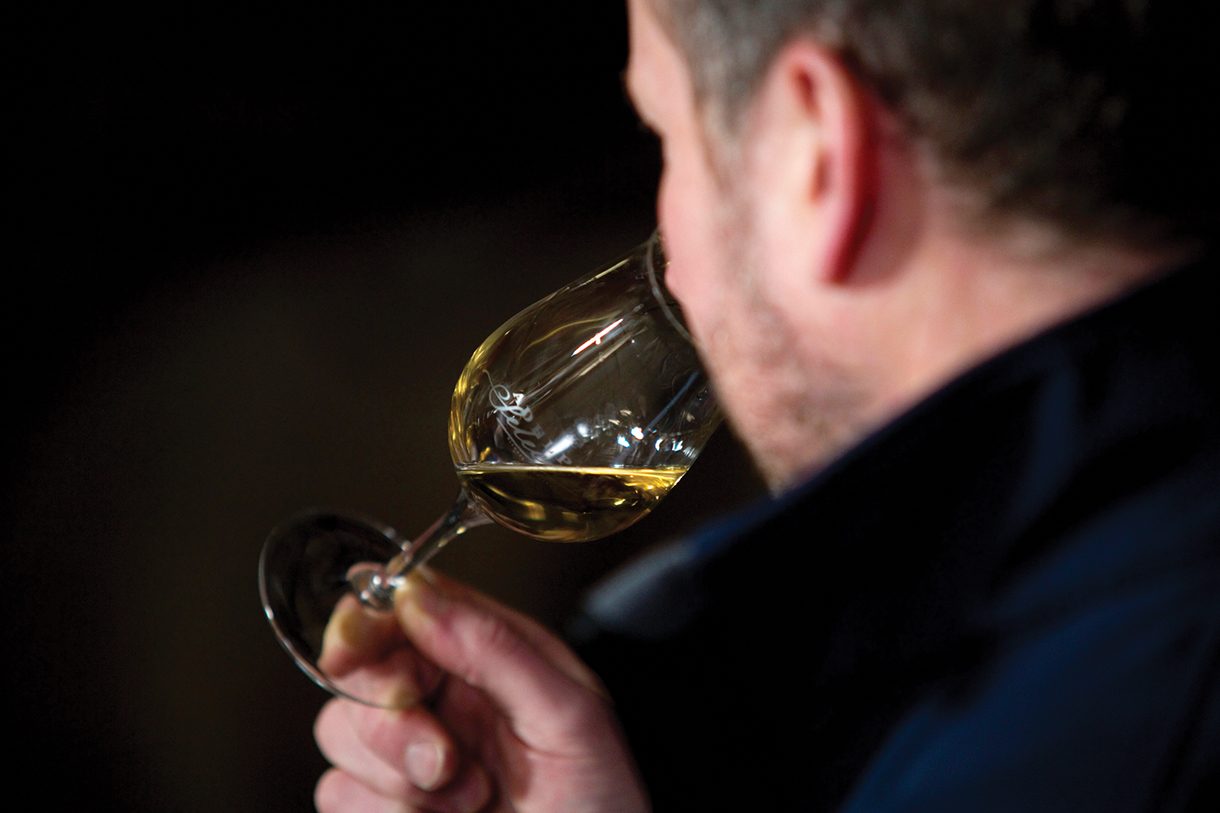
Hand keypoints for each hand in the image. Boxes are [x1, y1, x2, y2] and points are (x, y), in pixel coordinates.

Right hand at [313, 568, 649, 812]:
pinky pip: (338, 793)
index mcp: (490, 658)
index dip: (366, 619)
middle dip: (391, 720)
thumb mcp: (570, 714)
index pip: (406, 609)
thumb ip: (496, 648)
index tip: (353, 646)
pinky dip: (387, 811)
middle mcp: (445, 699)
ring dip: (399, 775)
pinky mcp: (392, 805)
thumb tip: (420, 595)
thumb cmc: (604, 806)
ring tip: (471, 798)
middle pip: (360, 672)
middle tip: (441, 758)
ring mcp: (413, 755)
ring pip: (340, 733)